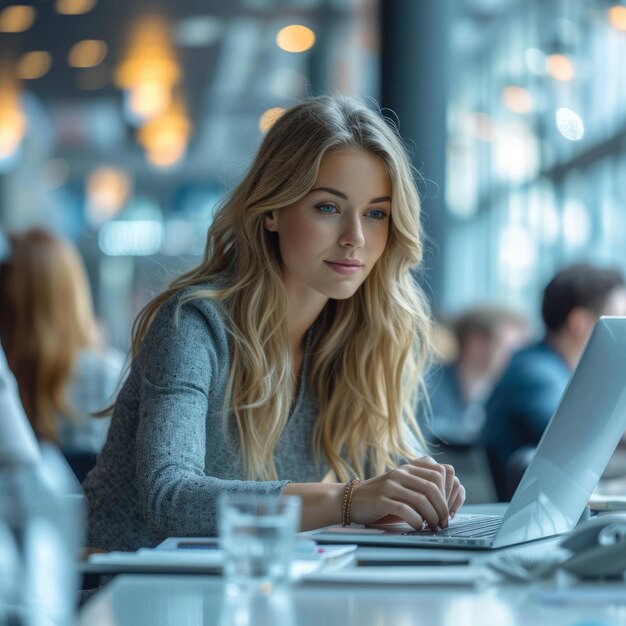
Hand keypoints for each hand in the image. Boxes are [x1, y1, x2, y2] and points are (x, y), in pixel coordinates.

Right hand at [349, 457, 465, 530]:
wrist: (352, 500)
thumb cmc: (383, 498)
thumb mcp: (403, 486)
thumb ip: (422, 486)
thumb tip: (450, 501)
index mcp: (409, 467)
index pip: (440, 472)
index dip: (449, 492)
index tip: (449, 509)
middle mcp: (401, 472)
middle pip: (433, 486)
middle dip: (442, 507)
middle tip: (444, 522)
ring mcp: (390, 485)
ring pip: (422, 499)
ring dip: (432, 517)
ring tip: (433, 527)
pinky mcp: (381, 499)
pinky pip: (406, 510)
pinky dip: (416, 521)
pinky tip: (417, 527)